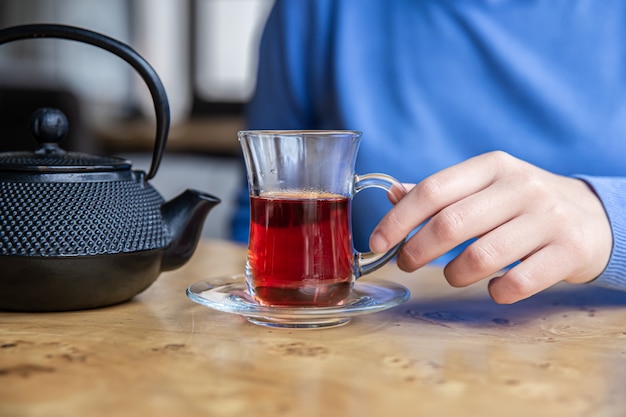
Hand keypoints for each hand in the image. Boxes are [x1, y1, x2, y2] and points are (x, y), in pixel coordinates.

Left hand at [369, 151, 612, 302]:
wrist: (592, 216)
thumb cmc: (522, 203)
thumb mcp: (484, 186)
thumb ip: (440, 191)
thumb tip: (392, 193)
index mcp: (492, 166)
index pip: (433, 190)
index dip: (398, 220)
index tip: (377, 243)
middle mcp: (520, 186)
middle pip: (451, 224)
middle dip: (417, 251)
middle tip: (407, 264)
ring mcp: (548, 218)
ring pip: (481, 256)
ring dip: (453, 274)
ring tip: (452, 275)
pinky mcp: (569, 250)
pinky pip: (518, 282)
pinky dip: (496, 291)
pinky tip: (493, 286)